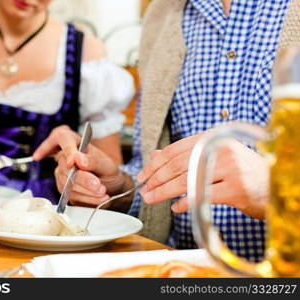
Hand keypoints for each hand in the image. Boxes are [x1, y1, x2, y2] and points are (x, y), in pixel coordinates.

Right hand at [33, 125, 129, 207]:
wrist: (110, 185)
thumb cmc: (106, 169)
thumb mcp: (106, 163)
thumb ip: (93, 160)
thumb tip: (78, 159)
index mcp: (76, 143)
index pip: (64, 138)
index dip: (67, 150)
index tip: (72, 162)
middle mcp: (65, 156)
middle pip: (65, 166)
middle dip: (83, 178)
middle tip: (98, 184)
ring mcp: (62, 172)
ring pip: (66, 182)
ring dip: (86, 190)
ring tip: (101, 191)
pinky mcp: (63, 187)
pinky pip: (69, 194)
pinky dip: (86, 198)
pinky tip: (98, 197)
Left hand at [137, 132, 267, 219]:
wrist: (272, 184)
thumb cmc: (239, 170)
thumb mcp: (212, 156)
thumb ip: (184, 155)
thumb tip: (154, 156)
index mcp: (212, 137)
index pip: (174, 150)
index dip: (154, 164)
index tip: (142, 175)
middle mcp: (220, 148)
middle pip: (176, 166)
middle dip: (155, 180)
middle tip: (143, 190)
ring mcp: (229, 168)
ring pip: (185, 181)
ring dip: (163, 192)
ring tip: (151, 198)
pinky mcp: (235, 189)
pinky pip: (201, 196)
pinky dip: (184, 203)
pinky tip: (175, 207)